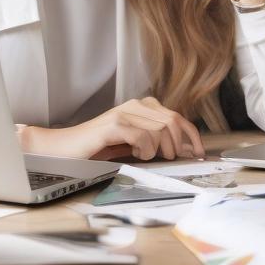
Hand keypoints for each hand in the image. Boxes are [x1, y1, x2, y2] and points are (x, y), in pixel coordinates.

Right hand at [16, 97, 204, 161]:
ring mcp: (125, 113)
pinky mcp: (114, 124)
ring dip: (159, 149)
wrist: (66, 148)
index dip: (193, 135)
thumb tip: (185, 150)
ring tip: (145, 156)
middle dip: (178, 145)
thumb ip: (156, 141)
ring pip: (161, 129)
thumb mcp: (133, 143)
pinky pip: (143, 137)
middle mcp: (136, 105)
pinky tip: (135, 155)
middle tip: (168, 159)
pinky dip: (145, 150)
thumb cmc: (100, 148)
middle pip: (174, 122)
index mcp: (143, 107)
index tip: (199, 153)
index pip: (178, 116)